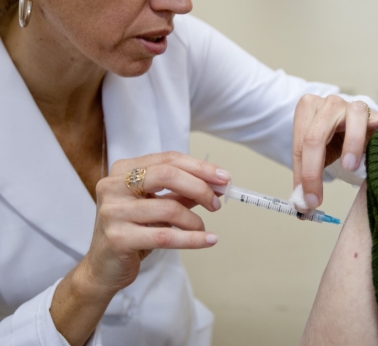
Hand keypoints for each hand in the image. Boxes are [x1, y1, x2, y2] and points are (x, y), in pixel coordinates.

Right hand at [81, 151, 229, 295]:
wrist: (103, 268)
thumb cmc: (133, 231)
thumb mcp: (158, 206)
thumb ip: (183, 193)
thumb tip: (218, 184)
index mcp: (123, 170)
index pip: (169, 159)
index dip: (200, 167)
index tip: (224, 178)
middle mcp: (114, 186)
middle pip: (167, 175)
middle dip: (200, 187)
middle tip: (217, 202)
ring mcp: (113, 211)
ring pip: (169, 208)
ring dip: (194, 220)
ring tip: (202, 228)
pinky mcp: (118, 238)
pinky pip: (165, 236)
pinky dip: (192, 239)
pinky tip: (208, 240)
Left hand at [292, 94, 377, 209]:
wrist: (343, 122)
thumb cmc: (327, 140)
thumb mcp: (311, 156)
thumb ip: (305, 179)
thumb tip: (301, 206)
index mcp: (308, 109)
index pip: (301, 143)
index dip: (304, 175)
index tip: (308, 202)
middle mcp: (331, 103)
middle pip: (319, 132)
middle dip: (315, 166)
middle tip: (318, 197)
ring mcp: (357, 107)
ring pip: (356, 116)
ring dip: (352, 142)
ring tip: (351, 166)